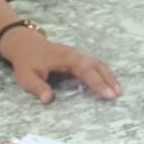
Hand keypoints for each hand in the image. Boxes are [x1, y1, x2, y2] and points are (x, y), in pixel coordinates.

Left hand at [0, 29, 121, 103]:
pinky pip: (94, 66)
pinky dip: (103, 75)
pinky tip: (108, 84)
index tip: (109, 93)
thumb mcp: (26, 76)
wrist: (25, 44)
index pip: (86, 71)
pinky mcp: (77, 61)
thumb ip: (37, 87)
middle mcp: (75, 56)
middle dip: (109, 80)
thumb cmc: (27, 60)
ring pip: (98, 65)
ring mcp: (77, 57)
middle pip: (97, 66)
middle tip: (118, 94)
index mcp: (66, 59)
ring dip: (109, 77)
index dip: (98, 82)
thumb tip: (48, 99)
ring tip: (118, 91)